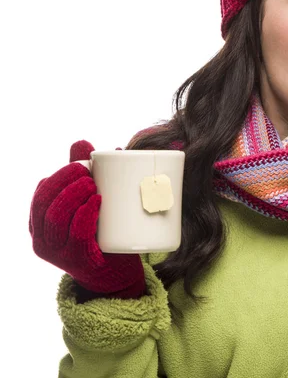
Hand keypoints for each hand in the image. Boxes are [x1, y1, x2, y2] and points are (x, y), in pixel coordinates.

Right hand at [30, 140, 145, 299]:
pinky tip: (97, 202)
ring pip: (56, 218)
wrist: (115, 274)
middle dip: (65, 181)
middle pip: (44, 203)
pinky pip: (76, 235)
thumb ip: (84, 176)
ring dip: (74, 195)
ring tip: (94, 184)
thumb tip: (83, 142)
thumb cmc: (101, 233)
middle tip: (89, 172)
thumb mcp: (90, 203)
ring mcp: (58, 253)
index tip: (82, 163)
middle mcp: (43, 238)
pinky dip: (86, 214)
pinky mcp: (78, 261)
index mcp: (42, 222)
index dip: (60, 175)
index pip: (41, 192)